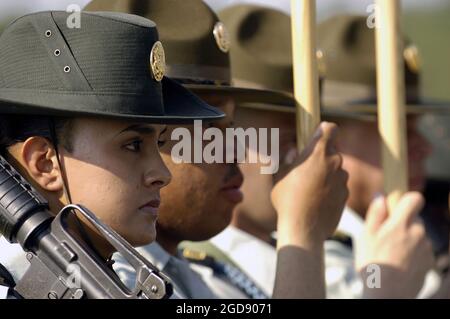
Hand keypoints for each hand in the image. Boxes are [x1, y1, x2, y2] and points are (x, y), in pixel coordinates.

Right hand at [271, 122, 348, 249]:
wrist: (303, 229)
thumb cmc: (287, 200)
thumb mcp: (280, 175)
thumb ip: (288, 160)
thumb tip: (294, 152)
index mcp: (318, 153)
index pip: (331, 129)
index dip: (325, 130)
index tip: (317, 136)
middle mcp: (335, 163)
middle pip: (332, 151)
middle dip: (321, 157)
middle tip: (305, 169)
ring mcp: (342, 180)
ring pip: (335, 170)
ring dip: (325, 174)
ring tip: (308, 189)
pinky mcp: (346, 195)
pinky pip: (338, 186)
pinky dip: (329, 190)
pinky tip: (316, 201)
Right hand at [357, 193, 433, 297]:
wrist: (387, 295)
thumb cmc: (372, 265)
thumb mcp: (365, 236)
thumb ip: (375, 214)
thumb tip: (380, 196)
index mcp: (401, 224)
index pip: (415, 198)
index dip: (406, 199)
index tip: (395, 206)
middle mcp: (418, 232)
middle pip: (414, 218)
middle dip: (402, 222)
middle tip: (385, 236)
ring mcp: (426, 248)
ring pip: (417, 234)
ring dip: (407, 238)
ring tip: (390, 253)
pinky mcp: (429, 261)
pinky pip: (421, 249)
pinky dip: (412, 252)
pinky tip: (399, 263)